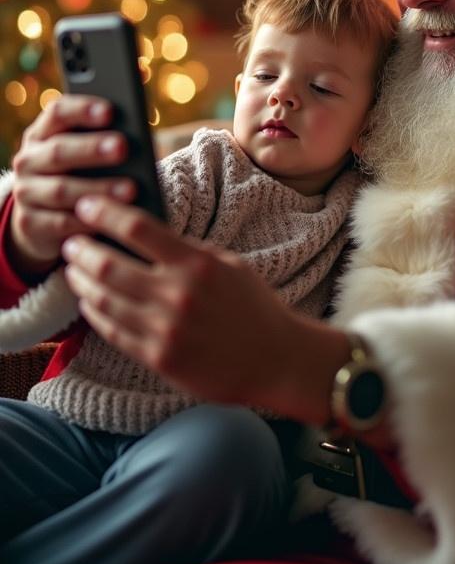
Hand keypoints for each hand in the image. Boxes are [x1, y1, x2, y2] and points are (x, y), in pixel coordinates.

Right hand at [10, 96, 134, 274]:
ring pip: (61, 189)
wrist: (45, 221)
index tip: (110, 110)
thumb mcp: (86, 156)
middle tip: (123, 147)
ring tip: (132, 189)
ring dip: (98, 189)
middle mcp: (28, 160)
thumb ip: (103, 141)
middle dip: (92, 148)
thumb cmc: (81, 176)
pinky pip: (61, 222)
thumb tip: (138, 137)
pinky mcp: (30, 224)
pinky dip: (88, 221)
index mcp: (42, 134)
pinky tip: (111, 219)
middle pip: (58, 150)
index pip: (58, 112)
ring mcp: (25, 193)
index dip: (82, 109)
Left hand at [63, 195, 350, 420]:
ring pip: (104, 300)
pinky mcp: (159, 358)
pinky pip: (113, 332)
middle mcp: (178, 294)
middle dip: (82, 250)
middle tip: (71, 242)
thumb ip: (187, 252)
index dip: (105, 213)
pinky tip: (90, 302)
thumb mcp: (227, 265)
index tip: (87, 203)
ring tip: (73, 271)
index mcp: (198, 263)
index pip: (138, 229)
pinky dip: (95, 314)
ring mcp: (166, 329)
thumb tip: (144, 234)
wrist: (275, 359)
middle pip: (110, 265)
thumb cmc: (254, 308)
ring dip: (82, 283)